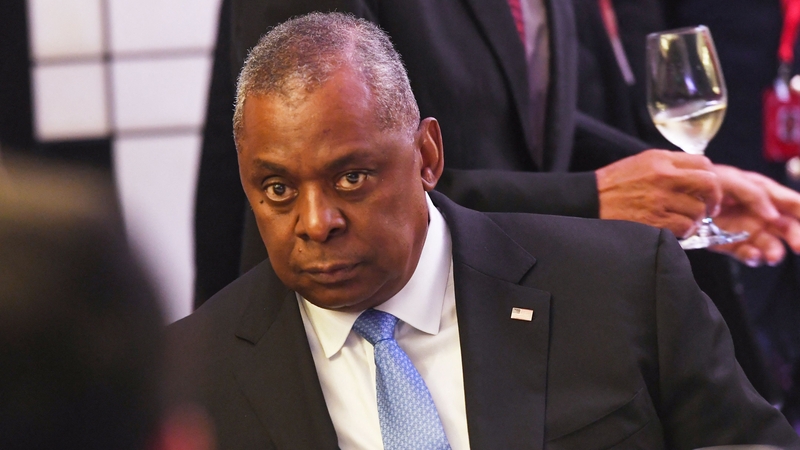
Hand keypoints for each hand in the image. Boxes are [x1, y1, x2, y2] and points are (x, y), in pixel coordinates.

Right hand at [596, 150, 721, 236]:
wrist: (589, 201)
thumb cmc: (613, 185)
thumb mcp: (640, 163)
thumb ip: (668, 165)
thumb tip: (695, 176)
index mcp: (660, 159)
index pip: (703, 163)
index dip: (711, 177)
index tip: (709, 189)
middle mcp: (664, 176)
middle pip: (708, 184)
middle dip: (714, 198)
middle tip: (710, 208)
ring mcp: (660, 199)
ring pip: (697, 210)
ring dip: (694, 219)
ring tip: (683, 221)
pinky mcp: (655, 220)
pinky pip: (684, 227)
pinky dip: (684, 231)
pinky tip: (675, 230)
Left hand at [711, 165, 799, 265]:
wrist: (682, 196)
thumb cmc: (708, 182)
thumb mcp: (730, 179)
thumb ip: (754, 193)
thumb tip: (773, 215)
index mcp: (765, 194)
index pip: (793, 203)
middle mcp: (762, 214)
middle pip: (788, 227)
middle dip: (796, 237)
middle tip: (799, 246)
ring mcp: (749, 230)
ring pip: (771, 245)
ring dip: (775, 251)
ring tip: (773, 256)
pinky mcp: (733, 245)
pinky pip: (748, 254)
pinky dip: (753, 257)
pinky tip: (753, 256)